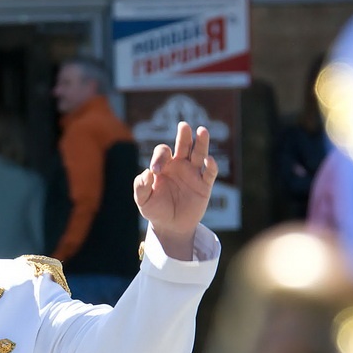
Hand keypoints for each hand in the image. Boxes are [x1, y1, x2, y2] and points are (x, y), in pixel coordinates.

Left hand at [134, 122, 217, 259]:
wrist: (170, 227)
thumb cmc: (155, 210)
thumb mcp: (143, 201)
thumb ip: (140, 187)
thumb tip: (147, 173)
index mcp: (164, 165)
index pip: (163, 152)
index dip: (160, 157)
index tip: (156, 170)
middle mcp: (180, 165)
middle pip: (183, 145)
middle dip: (183, 136)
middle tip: (183, 126)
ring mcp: (193, 173)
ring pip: (199, 153)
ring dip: (201, 142)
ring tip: (202, 130)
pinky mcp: (204, 185)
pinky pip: (210, 173)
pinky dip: (211, 166)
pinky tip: (209, 160)